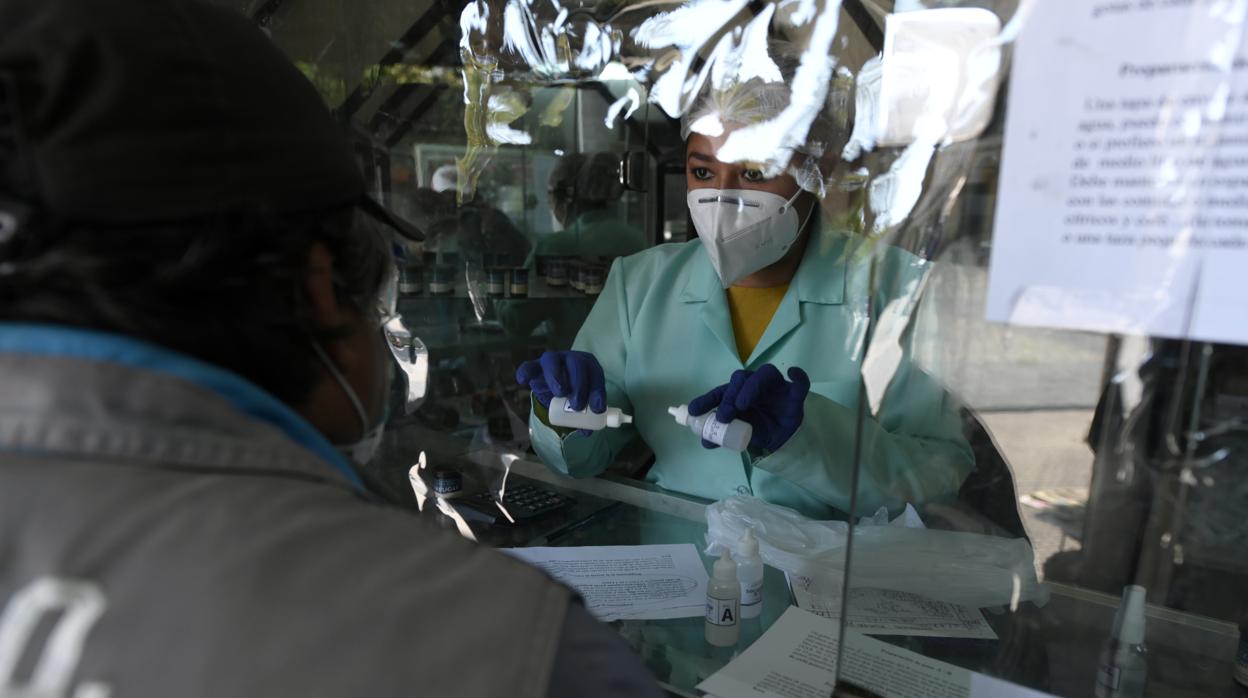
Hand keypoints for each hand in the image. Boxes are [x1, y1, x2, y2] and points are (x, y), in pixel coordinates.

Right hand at [516, 349, 605, 415]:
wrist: (554, 387)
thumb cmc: (573, 395)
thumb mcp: (583, 403)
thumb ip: (586, 416)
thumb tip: (587, 431)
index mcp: (588, 365)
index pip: (595, 373)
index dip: (598, 391)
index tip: (597, 408)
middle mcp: (571, 358)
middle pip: (577, 364)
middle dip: (579, 385)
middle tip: (577, 405)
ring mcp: (553, 360)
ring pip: (553, 361)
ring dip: (557, 377)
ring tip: (559, 393)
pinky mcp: (535, 366)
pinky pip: (529, 366)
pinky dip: (525, 372)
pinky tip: (523, 380)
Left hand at [688, 364, 810, 451]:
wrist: (781, 437)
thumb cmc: (757, 427)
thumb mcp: (737, 432)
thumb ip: (722, 435)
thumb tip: (705, 442)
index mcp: (738, 392)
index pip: (721, 391)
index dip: (706, 400)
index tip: (693, 411)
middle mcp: (754, 385)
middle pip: (741, 379)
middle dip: (729, 396)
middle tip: (723, 416)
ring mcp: (775, 387)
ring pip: (765, 374)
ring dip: (751, 387)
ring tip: (741, 404)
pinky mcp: (794, 395)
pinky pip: (800, 384)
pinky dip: (799, 377)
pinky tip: (793, 373)